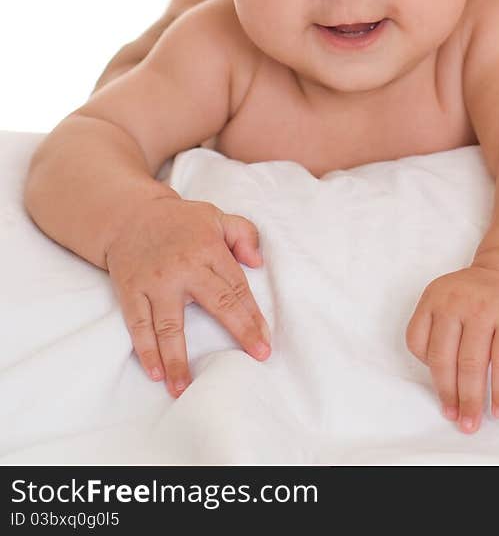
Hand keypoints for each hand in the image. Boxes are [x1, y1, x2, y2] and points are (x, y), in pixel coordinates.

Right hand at [105, 197, 270, 397]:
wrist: (129, 215)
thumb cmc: (180, 221)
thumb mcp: (216, 217)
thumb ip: (243, 234)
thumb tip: (257, 262)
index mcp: (208, 249)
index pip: (237, 286)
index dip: (252, 315)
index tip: (264, 342)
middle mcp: (183, 267)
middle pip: (216, 303)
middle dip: (239, 330)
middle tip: (256, 357)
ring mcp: (155, 282)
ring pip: (169, 325)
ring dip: (177, 359)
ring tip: (184, 388)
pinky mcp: (130, 291)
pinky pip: (138, 325)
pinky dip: (145, 350)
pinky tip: (155, 372)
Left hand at [405, 265, 498, 432]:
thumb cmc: (481, 298)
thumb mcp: (450, 299)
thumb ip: (440, 330)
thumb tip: (444, 388)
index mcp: (435, 295)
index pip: (417, 341)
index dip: (426, 370)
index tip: (440, 389)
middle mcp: (457, 299)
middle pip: (443, 358)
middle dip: (449, 395)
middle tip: (456, 420)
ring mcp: (486, 308)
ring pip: (471, 365)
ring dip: (472, 400)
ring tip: (472, 422)